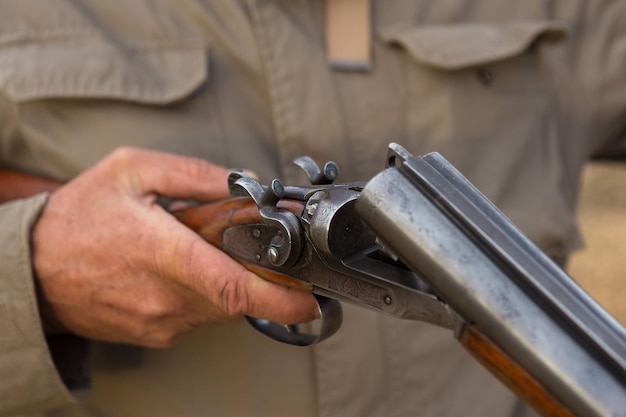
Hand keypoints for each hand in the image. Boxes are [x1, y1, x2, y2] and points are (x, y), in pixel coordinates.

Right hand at [31, 147, 317, 347]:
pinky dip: (205, 294)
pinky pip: (198, 316)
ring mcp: (160, 322)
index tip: (310, 297)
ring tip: (200, 251)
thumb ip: (195, 174)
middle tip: (253, 248)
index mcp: (164, 254)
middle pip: (239, 297)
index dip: (282, 297)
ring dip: (228, 281)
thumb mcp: (132, 171)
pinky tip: (181, 270)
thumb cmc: (77, 218)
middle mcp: (166, 297)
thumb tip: (244, 183)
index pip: (235, 286)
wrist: (32, 267)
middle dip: (259, 276)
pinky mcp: (155, 334)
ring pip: (221, 308)